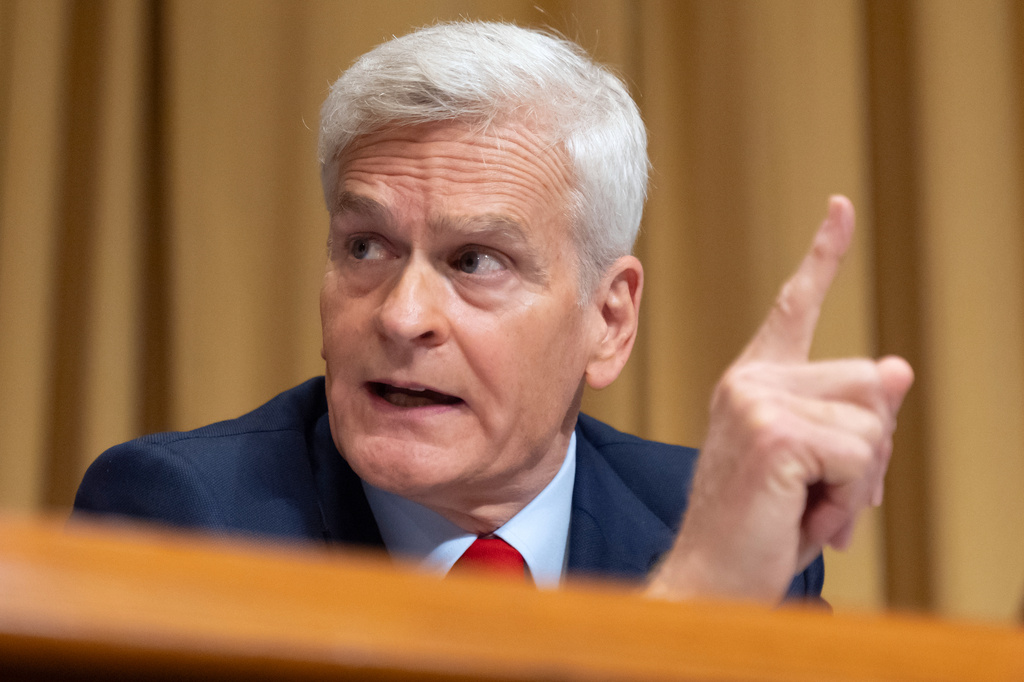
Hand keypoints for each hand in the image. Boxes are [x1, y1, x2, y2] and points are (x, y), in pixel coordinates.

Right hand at [647, 196, 913, 602]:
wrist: (711, 578)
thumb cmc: (760, 528)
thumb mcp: (817, 466)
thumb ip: (852, 415)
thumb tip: (897, 366)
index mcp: (753, 383)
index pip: (794, 308)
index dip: (823, 257)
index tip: (840, 208)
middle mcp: (750, 381)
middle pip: (869, 379)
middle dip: (868, 446)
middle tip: (821, 491)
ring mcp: (756, 401)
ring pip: (871, 421)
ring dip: (858, 478)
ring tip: (807, 505)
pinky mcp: (773, 431)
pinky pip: (859, 455)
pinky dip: (848, 499)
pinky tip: (802, 514)